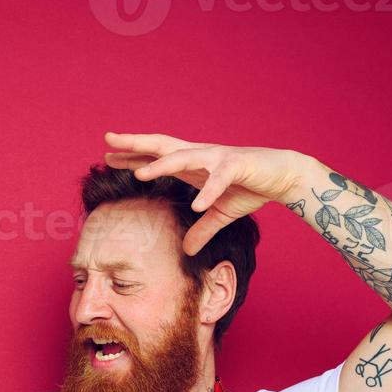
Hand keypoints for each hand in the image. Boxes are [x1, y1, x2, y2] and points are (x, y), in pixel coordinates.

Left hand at [103, 132, 310, 254]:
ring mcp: (219, 157)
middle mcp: (201, 155)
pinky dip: (209, 192)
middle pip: (162, 146)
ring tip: (140, 175)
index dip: (132, 156)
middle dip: (135, 143)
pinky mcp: (239, 164)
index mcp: (193, 164)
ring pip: (185, 157)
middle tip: (107, 140)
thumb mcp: (221, 214)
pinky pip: (220, 178)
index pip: (157, 156)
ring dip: (162, 165)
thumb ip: (202, 230)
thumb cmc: (251, 188)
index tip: (107, 157)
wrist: (284, 176)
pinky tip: (198, 205)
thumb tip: (186, 251)